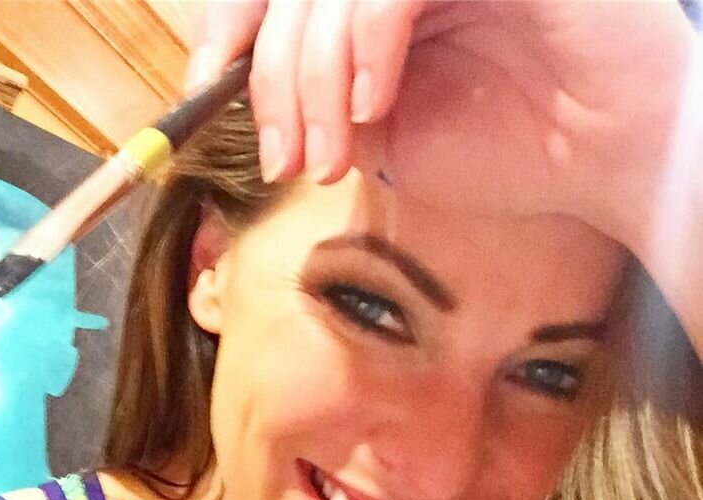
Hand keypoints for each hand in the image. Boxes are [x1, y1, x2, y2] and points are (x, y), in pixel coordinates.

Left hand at [186, 1, 698, 240]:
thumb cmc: (510, 147)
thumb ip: (325, 106)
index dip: (229, 28)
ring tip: (330, 158)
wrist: (602, 155)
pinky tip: (374, 109)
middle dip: (271, 82)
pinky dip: (366, 48)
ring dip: (311, 82)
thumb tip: (260, 104)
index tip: (208, 89)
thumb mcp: (389, 136)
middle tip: (287, 161)